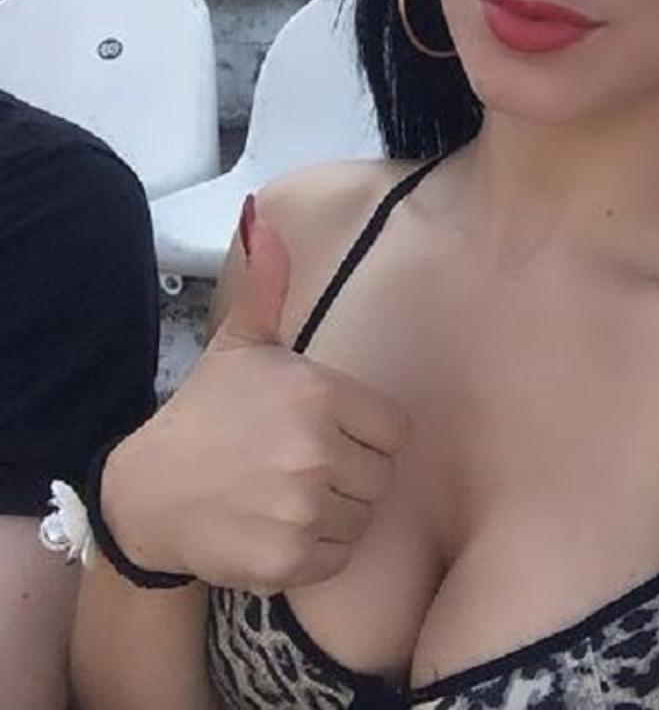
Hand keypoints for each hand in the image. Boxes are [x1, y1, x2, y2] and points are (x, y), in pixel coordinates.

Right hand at [101, 198, 411, 593]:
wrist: (146, 495)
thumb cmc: (206, 413)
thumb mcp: (239, 343)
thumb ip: (267, 285)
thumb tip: (261, 215)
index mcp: (318, 393)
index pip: (395, 428)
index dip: (364, 431)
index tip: (327, 429)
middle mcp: (316, 450)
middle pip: (382, 474)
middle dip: (351, 471)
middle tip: (301, 462)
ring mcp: (301, 508)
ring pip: (364, 516)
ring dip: (335, 510)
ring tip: (289, 492)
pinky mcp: (288, 560)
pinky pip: (339, 556)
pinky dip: (318, 549)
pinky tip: (281, 526)